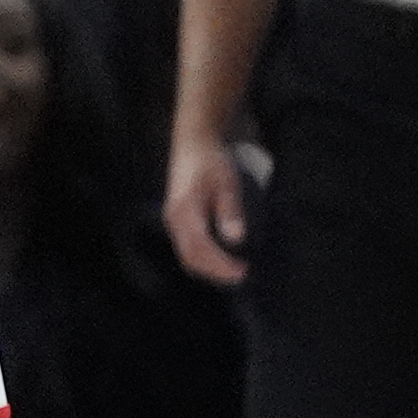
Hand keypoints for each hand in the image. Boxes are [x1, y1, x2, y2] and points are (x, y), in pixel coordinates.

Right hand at [165, 138, 252, 285]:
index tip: (243, 271)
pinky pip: (188, 247)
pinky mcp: (179, 218)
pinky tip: (220, 257)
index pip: (200, 250)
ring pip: (187, 255)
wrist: (195, 141)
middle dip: (215, 272)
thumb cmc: (212, 160)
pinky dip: (204, 258)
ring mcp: (174, 220)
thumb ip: (230, 211)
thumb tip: (235, 239)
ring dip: (209, 268)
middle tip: (241, 275)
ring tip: (233, 270)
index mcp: (184, 213)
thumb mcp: (226, 183)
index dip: (221, 265)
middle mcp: (174, 221)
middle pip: (190, 258)